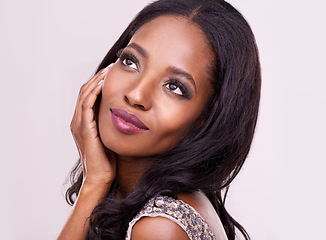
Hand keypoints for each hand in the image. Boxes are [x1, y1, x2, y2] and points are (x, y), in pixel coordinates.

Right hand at [70, 64, 115, 186]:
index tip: (111, 73)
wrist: (101, 177)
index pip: (88, 95)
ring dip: (96, 80)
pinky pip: (87, 104)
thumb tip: (124, 112)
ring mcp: (79, 124)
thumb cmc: (108, 159)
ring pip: (84, 94)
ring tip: (108, 70)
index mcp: (83, 122)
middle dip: (98, 77)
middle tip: (111, 67)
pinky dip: (94, 92)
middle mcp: (78, 121)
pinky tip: (103, 84)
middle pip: (84, 91)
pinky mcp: (84, 128)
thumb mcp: (110, 136)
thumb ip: (111, 123)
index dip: (98, 82)